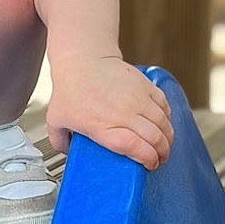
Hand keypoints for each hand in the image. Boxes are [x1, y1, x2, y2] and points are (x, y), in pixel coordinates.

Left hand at [46, 56, 172, 169]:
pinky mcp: (145, 86)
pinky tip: (162, 126)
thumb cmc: (71, 89)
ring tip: (163, 146)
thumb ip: (59, 141)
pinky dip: (167, 119)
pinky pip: (165, 107)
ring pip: (163, 124)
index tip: (150, 164)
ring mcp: (137, 98)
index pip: (133, 146)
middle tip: (158, 160)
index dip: (147, 158)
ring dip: (168, 139)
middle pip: (154, 138)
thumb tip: (69, 155)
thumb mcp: (56, 119)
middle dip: (162, 154)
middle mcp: (122, 112)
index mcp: (101, 125)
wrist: (84, 59)